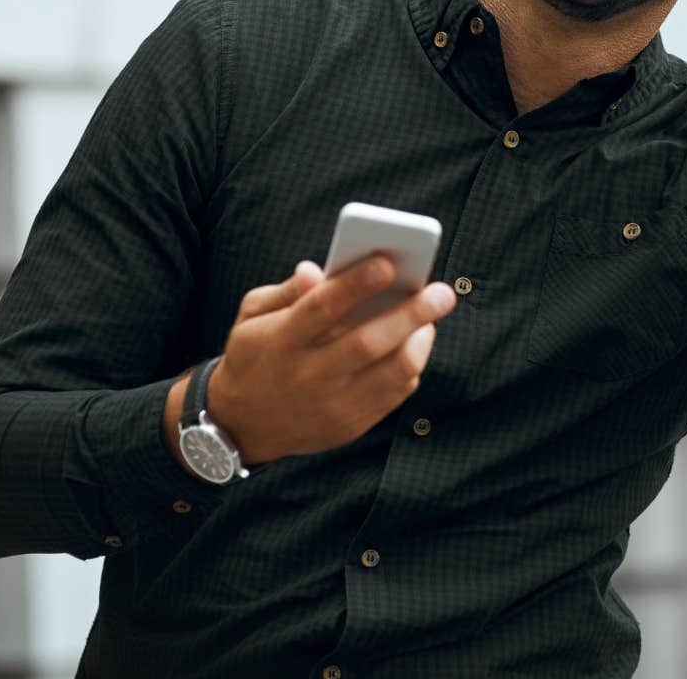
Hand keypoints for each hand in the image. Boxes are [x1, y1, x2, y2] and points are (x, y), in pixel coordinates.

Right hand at [209, 257, 453, 465]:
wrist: (243, 424)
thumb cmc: (255, 355)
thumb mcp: (252, 316)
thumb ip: (286, 291)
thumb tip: (316, 269)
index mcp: (281, 341)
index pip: (321, 308)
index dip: (355, 284)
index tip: (387, 262)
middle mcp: (308, 375)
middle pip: (368, 342)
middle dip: (410, 314)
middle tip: (442, 292)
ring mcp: (332, 405)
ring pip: (392, 372)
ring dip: (419, 341)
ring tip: (429, 318)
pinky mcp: (350, 425)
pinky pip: (395, 394)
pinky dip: (411, 366)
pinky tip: (412, 345)